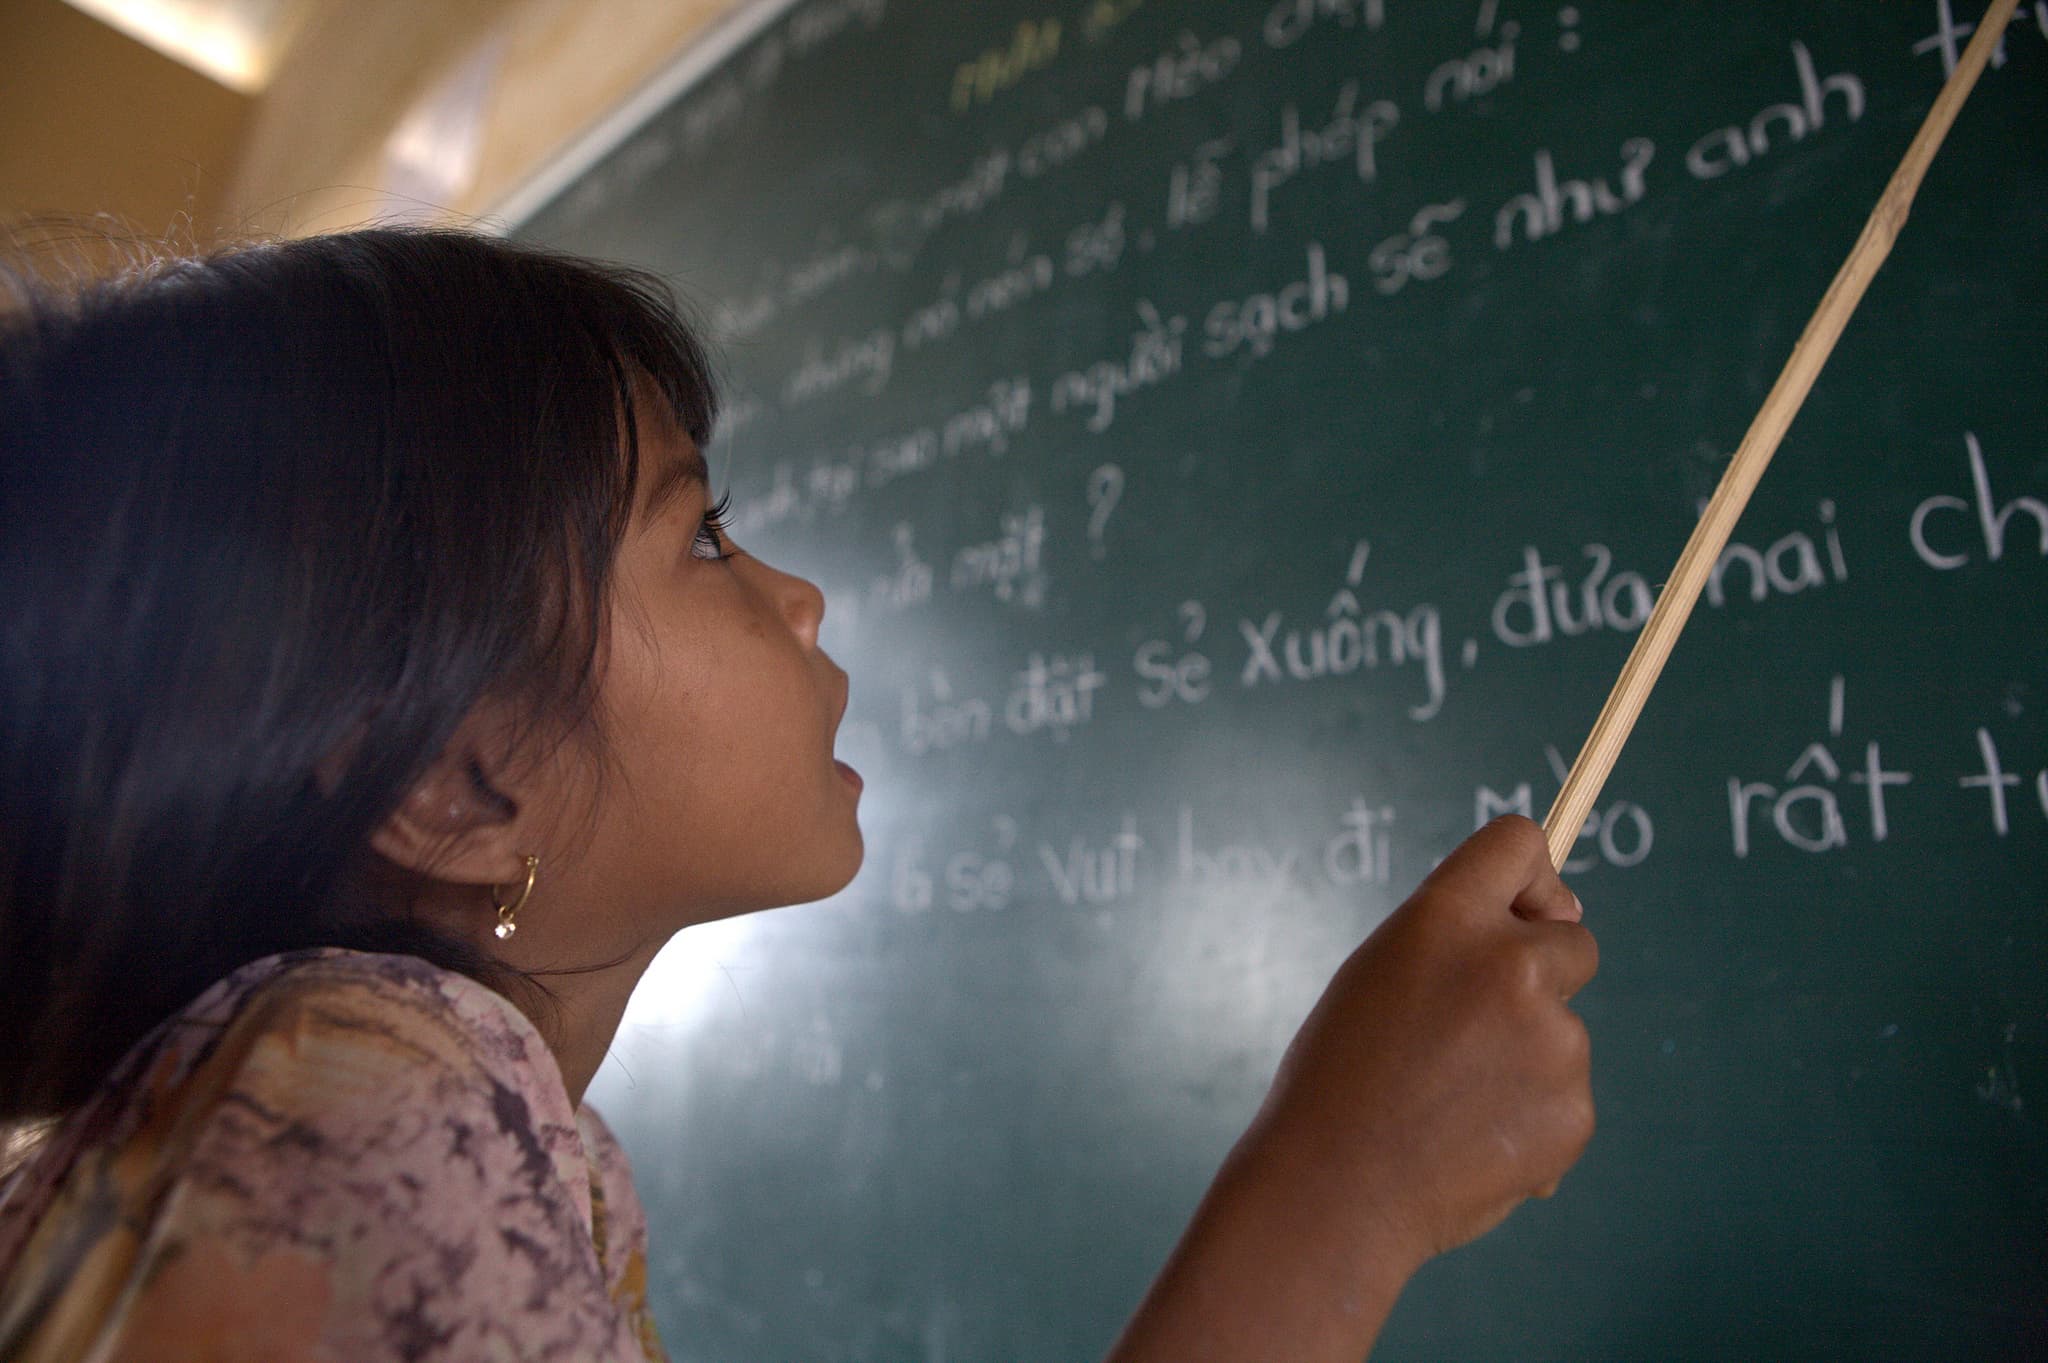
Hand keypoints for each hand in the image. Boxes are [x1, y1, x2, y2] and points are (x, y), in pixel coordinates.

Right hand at [1107, 816, 1597, 1362]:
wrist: (1334, 1190)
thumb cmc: (1339, 1078)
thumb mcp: (1378, 972)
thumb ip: (1456, 939)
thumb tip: (1558, 923)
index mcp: (1445, 919)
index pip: (1520, 842)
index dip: (1529, 878)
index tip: (1519, 912)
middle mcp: (1509, 964)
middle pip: (1574, 939)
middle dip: (1542, 972)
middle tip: (1472, 1029)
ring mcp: (1551, 1040)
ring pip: (1565, 1030)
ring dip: (1526, 1057)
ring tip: (1449, 1102)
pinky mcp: (1574, 1110)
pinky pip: (1566, 1096)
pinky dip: (1531, 1115)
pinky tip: (1470, 1140)